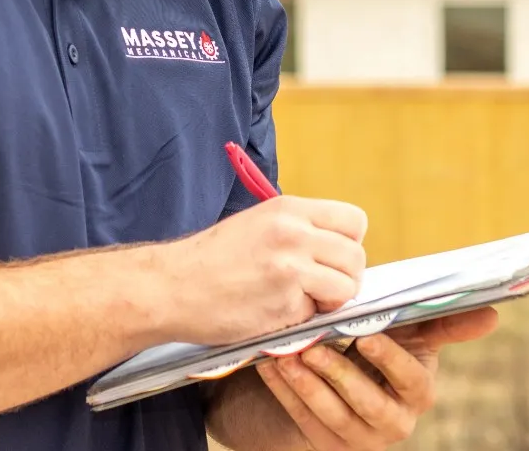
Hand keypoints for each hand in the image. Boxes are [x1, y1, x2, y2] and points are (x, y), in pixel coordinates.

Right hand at [157, 196, 367, 346]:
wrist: (172, 286)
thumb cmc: (211, 258)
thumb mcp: (258, 224)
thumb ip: (299, 230)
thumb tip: (337, 249)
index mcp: (289, 209)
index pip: (355, 220)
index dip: (349, 243)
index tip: (332, 257)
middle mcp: (294, 234)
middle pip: (356, 257)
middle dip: (344, 277)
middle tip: (319, 287)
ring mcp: (291, 269)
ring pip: (347, 288)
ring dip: (330, 301)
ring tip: (300, 300)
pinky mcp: (285, 305)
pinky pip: (316, 315)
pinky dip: (301, 320)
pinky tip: (274, 311)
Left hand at [254, 307, 498, 449]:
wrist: (334, 376)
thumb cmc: (376, 344)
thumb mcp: (406, 332)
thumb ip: (441, 321)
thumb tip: (494, 313)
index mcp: (418, 391)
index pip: (412, 380)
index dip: (391, 360)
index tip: (366, 336)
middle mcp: (395, 422)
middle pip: (368, 403)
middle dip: (339, 373)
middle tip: (312, 345)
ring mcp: (361, 439)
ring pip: (331, 414)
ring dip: (306, 384)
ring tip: (285, 354)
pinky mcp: (329, 446)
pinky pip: (303, 419)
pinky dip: (285, 391)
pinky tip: (270, 364)